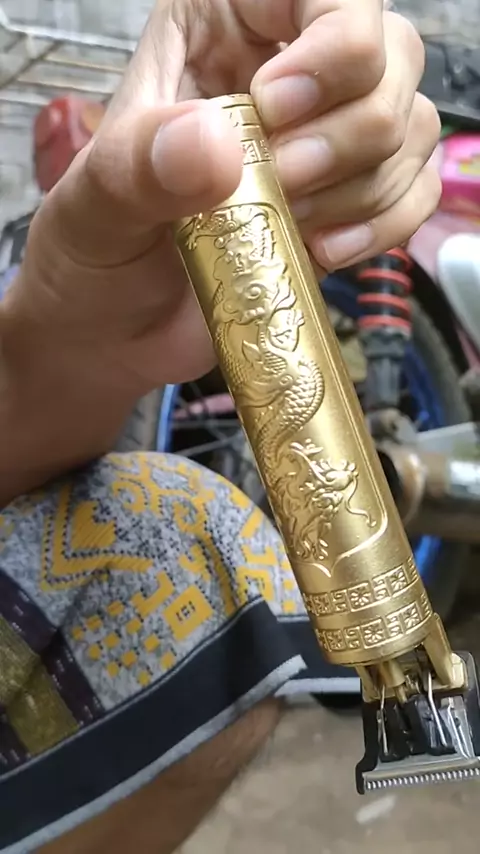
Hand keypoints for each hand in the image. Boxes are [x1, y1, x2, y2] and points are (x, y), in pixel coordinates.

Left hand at [7, 0, 438, 389]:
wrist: (117, 336)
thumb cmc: (96, 257)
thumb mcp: (95, 208)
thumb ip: (140, 167)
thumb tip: (219, 147)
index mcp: (220, 32)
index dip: (328, 42)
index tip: (275, 111)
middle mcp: (285, 74)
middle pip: (390, 56)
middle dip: (348, 130)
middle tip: (282, 184)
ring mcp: (325, 142)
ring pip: (411, 125)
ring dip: (363, 185)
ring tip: (290, 224)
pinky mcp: (347, 205)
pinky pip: (415, 192)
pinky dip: (383, 226)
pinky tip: (322, 251)